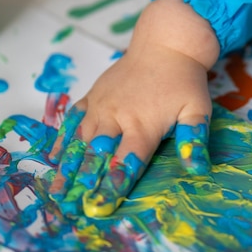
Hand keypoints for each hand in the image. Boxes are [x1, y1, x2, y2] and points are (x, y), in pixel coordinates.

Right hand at [49, 0, 219, 217]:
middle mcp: (116, 116)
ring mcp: (101, 104)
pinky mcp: (93, 95)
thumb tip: (198, 171)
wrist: (164, 43)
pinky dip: (62, 138)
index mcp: (142, 125)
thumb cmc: (183, 80)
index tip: (98, 208)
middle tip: (69, 207)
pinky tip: (53, 156)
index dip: (112, 187)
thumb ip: (193, 139)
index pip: (125, 162)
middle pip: (96, 155)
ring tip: (56, 190)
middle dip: (83, 182)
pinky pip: (73, 118)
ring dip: (67, 166)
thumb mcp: (197, 108)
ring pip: (80, 140)